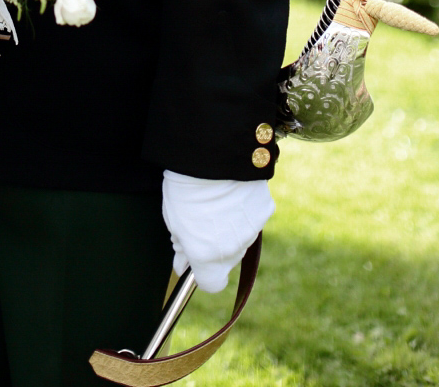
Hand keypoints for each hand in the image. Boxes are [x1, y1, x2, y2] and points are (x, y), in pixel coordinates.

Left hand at [162, 171, 274, 292]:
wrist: (212, 153)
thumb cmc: (186, 186)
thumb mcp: (173, 219)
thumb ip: (181, 247)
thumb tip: (182, 266)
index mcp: (207, 257)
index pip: (211, 284)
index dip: (201, 273)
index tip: (194, 257)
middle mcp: (232, 250)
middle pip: (226, 260)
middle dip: (215, 247)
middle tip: (203, 220)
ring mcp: (252, 231)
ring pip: (241, 239)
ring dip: (231, 228)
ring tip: (217, 200)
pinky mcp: (265, 209)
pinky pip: (254, 217)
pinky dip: (245, 209)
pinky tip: (233, 191)